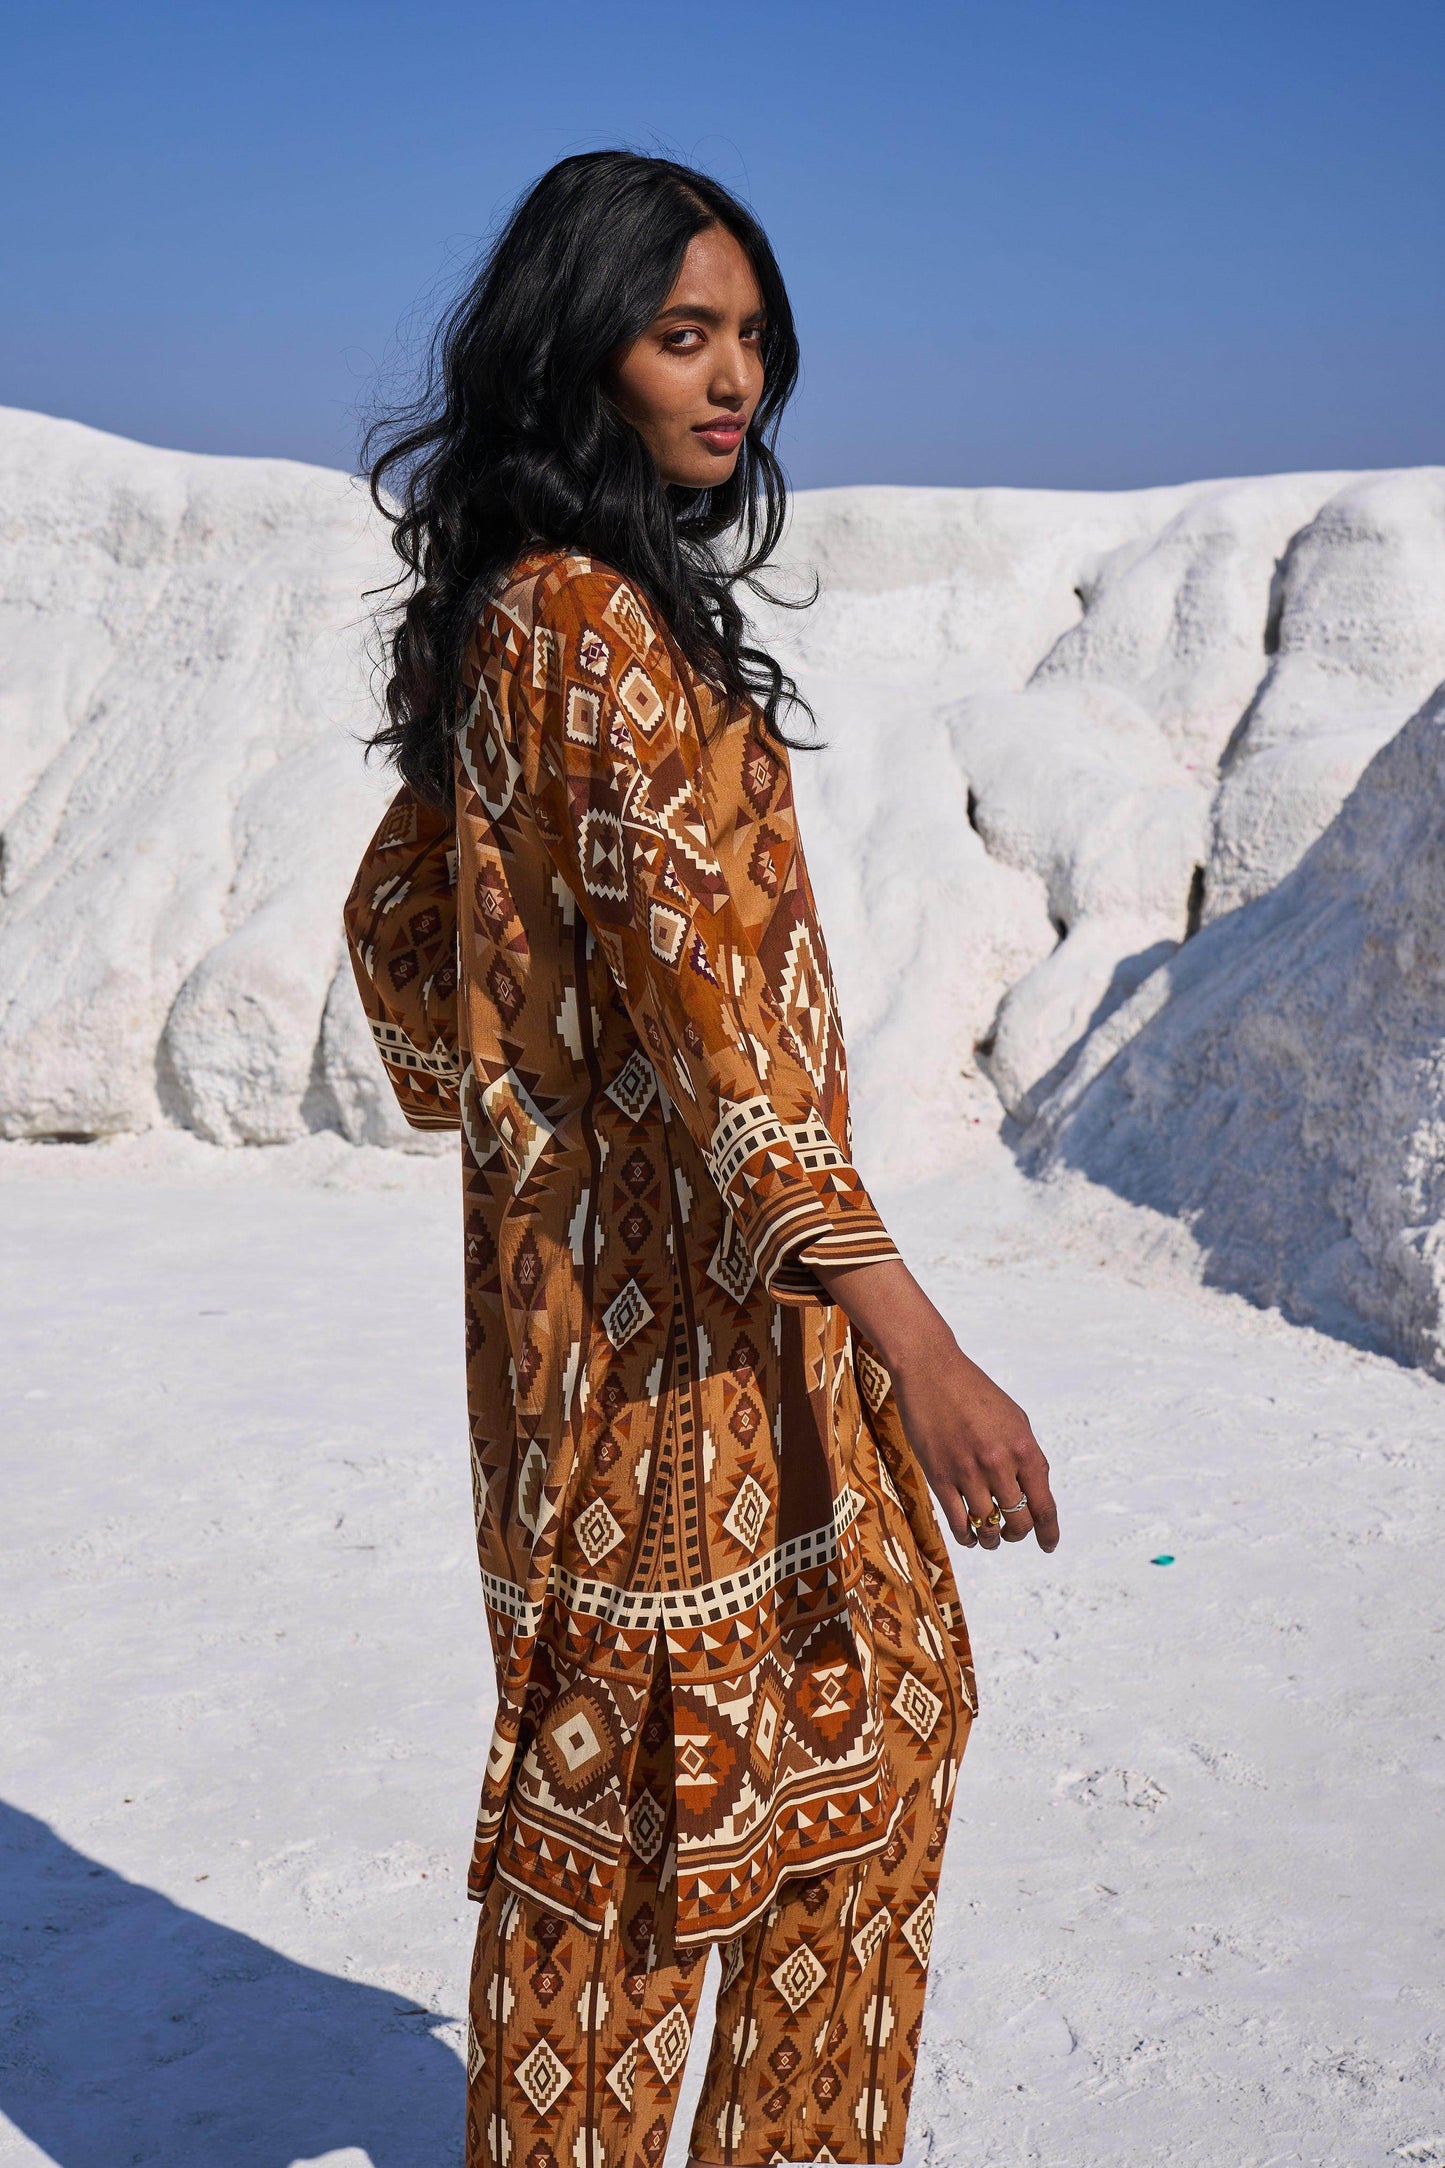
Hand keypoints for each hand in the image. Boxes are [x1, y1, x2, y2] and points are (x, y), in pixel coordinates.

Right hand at [811, 1256, 1058, 1553]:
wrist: (931, 1370)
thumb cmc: (974, 1392)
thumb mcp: (1013, 1419)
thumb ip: (1026, 1455)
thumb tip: (1034, 1492)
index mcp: (1023, 1448)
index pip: (1044, 1505)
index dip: (1049, 1532)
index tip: (1048, 1545)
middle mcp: (999, 1463)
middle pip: (1019, 1522)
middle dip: (1018, 1534)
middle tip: (1011, 1533)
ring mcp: (968, 1472)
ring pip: (988, 1526)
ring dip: (992, 1539)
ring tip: (989, 1538)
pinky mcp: (940, 1476)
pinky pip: (958, 1522)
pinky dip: (967, 1537)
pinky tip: (969, 1536)